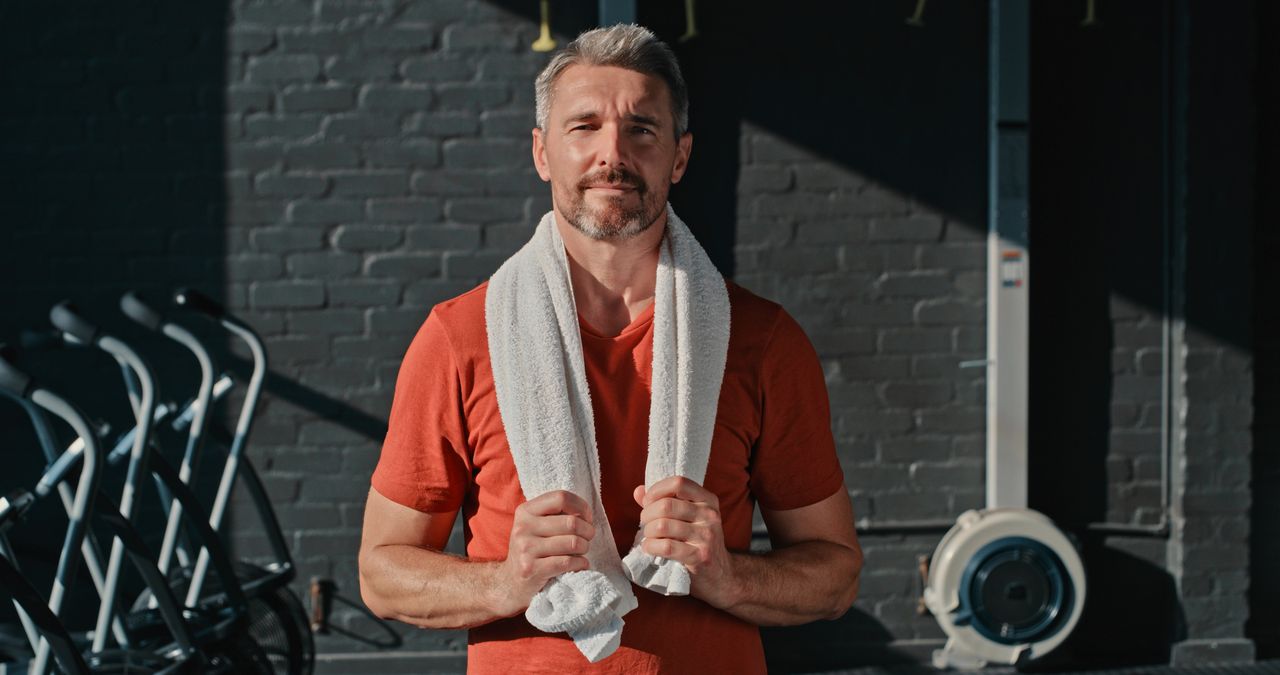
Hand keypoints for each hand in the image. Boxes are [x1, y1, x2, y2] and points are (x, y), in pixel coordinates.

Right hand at [490, 490, 594, 616]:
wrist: (511, 582)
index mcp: (525, 511)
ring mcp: (526, 549)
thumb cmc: (533, 550)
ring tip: (581, 551)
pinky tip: (579, 564)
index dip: (581, 507)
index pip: (560, 498)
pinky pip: (568, 562)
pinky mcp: (531, 569)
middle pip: (571, 522)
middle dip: (588, 531)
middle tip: (588, 538)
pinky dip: (581, 563)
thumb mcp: (536, 526)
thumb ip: (556, 514)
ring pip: (573, 543)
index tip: (586, 518)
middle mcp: (523, 527)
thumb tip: (586, 513)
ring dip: (585, 548)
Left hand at [633, 477, 738, 608]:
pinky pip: (666, 546)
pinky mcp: (700, 556)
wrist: (721, 576)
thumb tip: (638, 491)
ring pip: (663, 525)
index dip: (657, 490)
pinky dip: (651, 546)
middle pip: (666, 505)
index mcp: (708, 500)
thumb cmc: (698, 543)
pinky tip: (650, 548)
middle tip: (645, 524)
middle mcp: (710, 515)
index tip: (648, 502)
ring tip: (649, 537)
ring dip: (648, 532)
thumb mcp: (688, 518)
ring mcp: (707, 536)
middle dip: (647, 515)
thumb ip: (664, 502)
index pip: (679, 483)